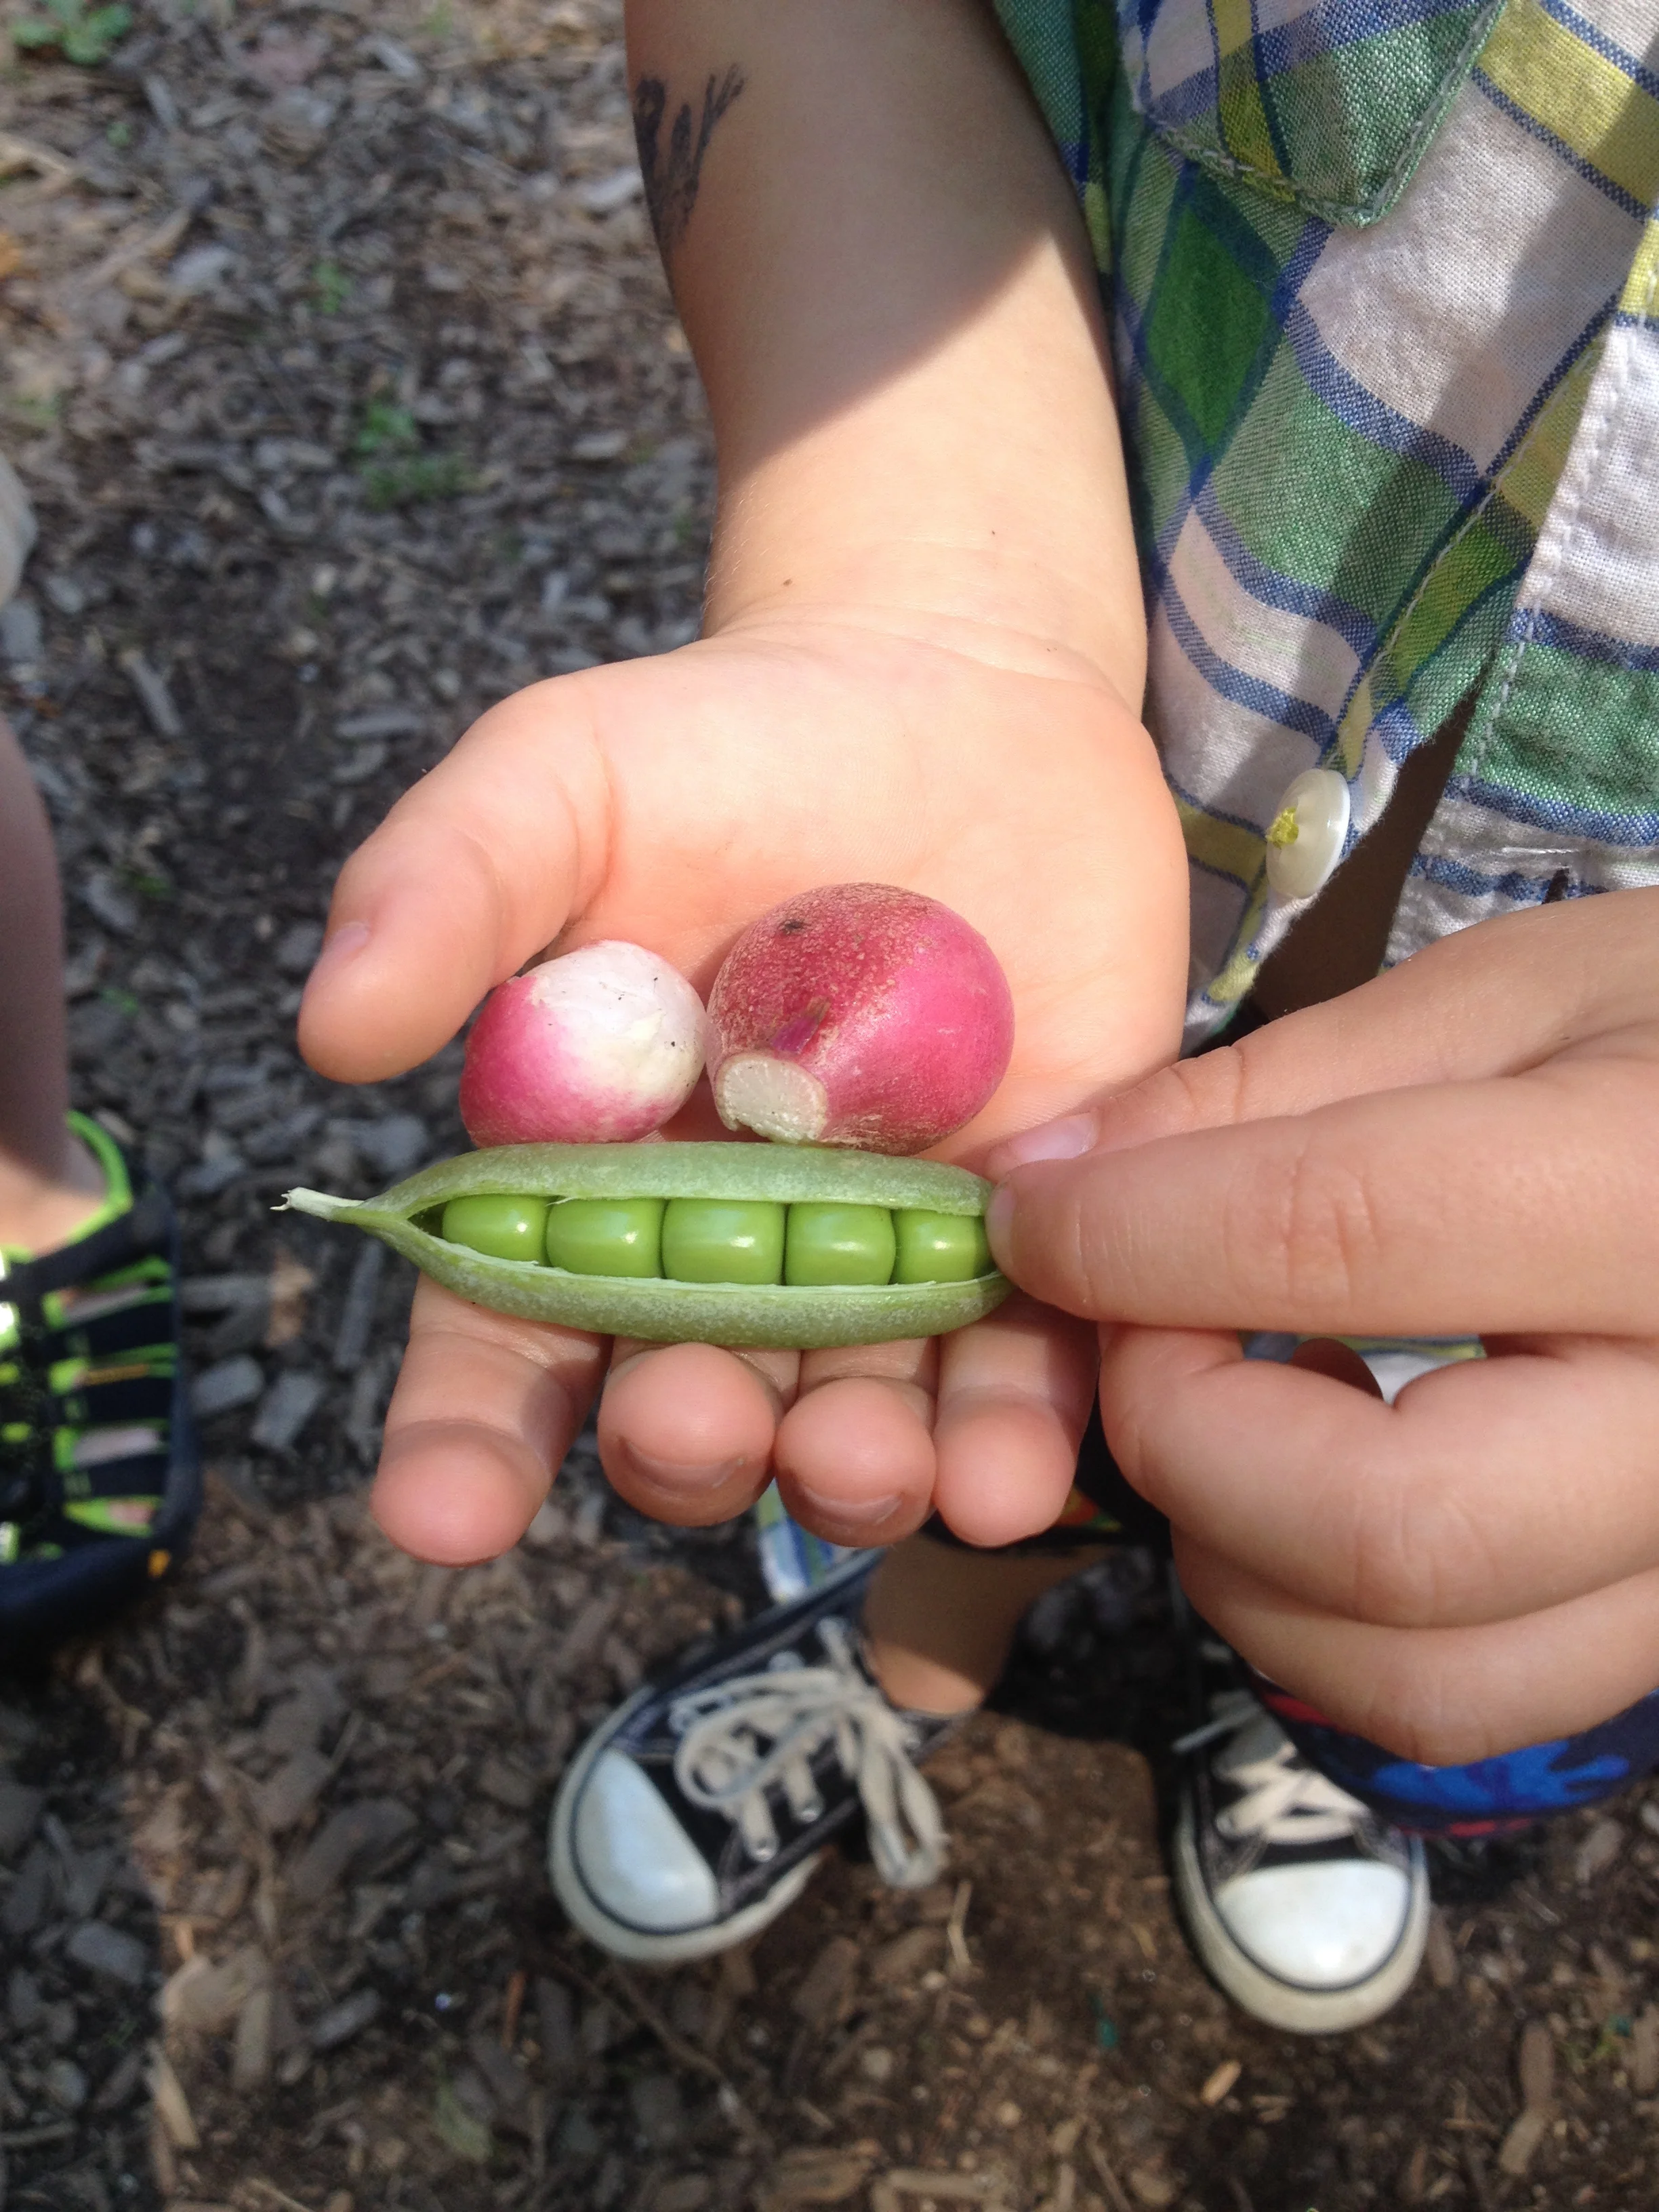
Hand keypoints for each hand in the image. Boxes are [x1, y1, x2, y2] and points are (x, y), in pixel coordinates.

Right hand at [300, 605, 1186, 1564]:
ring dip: (858, 1472)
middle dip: (685, 1442)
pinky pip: (1028, 1359)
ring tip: (868, 1465)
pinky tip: (1016, 1471)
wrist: (958, 695)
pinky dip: (1021, 1427)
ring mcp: (888, 1252)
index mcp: (589, 1181)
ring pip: (859, 1414)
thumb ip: (450, 889)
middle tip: (694, 1429)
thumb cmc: (725, 746)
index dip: (463, 1440)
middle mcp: (734, 1250)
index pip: (507, 1338)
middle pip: (690, 1397)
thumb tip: (330, 1030)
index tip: (438, 1520)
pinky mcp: (1036, 1226)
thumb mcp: (563, 779)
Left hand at [986, 892, 1658, 1762]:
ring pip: (1421, 1669)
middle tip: (1141, 1333)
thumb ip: (1273, 1097)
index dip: (1131, 1238)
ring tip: (1229, 1410)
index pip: (1343, 1241)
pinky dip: (1331, 1624)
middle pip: (1389, 1531)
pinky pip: (1474, 1698)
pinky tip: (1320, 1485)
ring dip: (1243, 1558)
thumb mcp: (1513, 994)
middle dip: (1190, 1440)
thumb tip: (1051, 1191)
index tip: (1026, 1219)